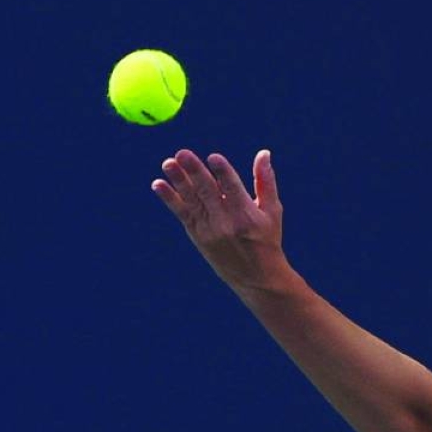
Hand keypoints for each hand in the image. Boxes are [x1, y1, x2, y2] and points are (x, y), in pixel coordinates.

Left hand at [152, 149, 284, 288]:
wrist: (256, 278)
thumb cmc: (267, 240)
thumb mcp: (272, 212)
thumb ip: (265, 181)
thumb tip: (263, 152)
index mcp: (247, 216)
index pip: (233, 190)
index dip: (223, 173)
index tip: (213, 157)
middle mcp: (226, 223)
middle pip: (208, 192)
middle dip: (195, 172)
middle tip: (181, 154)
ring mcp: (209, 230)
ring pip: (192, 201)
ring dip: (178, 181)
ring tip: (168, 164)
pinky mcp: (198, 236)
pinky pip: (182, 214)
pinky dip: (170, 199)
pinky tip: (158, 184)